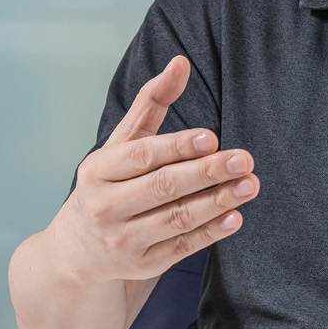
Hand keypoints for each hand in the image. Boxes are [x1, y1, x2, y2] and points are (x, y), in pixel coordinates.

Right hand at [45, 55, 258, 284]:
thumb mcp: (119, 144)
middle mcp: (105, 207)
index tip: (210, 137)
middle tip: (243, 159)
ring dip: (217, 202)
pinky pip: (181, 248)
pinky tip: (234, 217)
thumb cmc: (107, 184)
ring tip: (249, 185)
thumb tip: (180, 63)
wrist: (78, 250)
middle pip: (162, 188)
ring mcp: (123, 240)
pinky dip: (210, 233)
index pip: (140, 156)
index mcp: (97, 171)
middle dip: (206, 173)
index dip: (176, 147)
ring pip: (176, 219)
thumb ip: (150, 104)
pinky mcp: (142, 265)